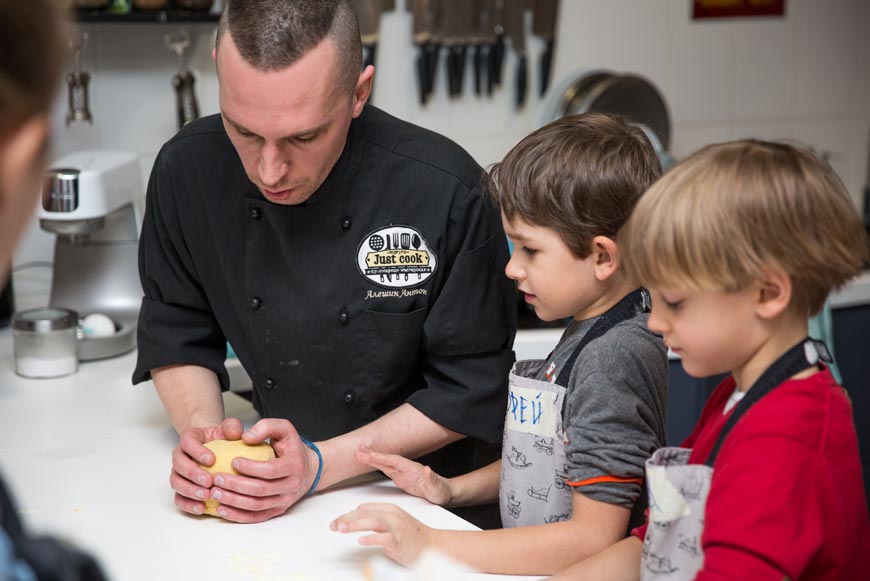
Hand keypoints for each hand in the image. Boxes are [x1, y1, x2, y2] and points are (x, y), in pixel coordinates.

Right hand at [170, 417, 243, 515]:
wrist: (215, 450)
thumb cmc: (223, 439)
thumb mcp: (229, 429)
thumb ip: (232, 427)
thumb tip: (235, 433)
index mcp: (189, 438)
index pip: (187, 442)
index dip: (196, 451)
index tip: (211, 460)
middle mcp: (179, 456)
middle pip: (178, 465)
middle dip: (192, 474)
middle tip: (209, 481)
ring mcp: (178, 473)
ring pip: (176, 483)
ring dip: (189, 491)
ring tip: (206, 496)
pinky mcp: (181, 488)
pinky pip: (179, 498)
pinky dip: (188, 504)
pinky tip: (202, 508)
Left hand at [203, 418, 319, 522]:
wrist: (309, 469)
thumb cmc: (292, 447)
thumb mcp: (285, 429)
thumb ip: (266, 427)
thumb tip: (245, 437)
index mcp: (293, 465)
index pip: (269, 470)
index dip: (249, 468)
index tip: (232, 461)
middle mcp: (291, 486)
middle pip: (260, 490)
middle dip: (235, 486)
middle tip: (216, 479)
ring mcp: (284, 501)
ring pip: (256, 506)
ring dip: (233, 501)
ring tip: (215, 493)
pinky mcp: (277, 511)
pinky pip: (256, 517)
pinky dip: (238, 516)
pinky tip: (221, 509)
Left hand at [330, 503, 430, 565]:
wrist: (431, 544)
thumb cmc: (411, 535)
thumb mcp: (392, 522)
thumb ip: (376, 520)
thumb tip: (357, 520)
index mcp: (389, 508)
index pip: (364, 508)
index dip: (348, 514)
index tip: (337, 522)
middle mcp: (392, 515)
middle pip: (365, 513)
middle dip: (346, 519)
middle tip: (333, 525)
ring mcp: (396, 527)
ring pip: (372, 522)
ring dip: (354, 525)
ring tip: (341, 529)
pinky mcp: (399, 541)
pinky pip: (383, 538)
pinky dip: (371, 539)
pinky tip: (361, 541)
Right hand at [356, 444, 452, 505]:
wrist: (443, 493)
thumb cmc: (441, 490)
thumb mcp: (438, 488)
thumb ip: (432, 479)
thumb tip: (428, 470)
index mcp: (413, 469)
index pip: (394, 461)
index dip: (381, 458)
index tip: (369, 455)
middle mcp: (406, 468)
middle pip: (386, 460)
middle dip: (373, 455)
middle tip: (358, 450)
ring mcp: (402, 472)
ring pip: (384, 464)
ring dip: (372, 458)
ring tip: (359, 453)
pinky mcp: (400, 477)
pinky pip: (385, 470)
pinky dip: (376, 465)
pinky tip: (368, 462)